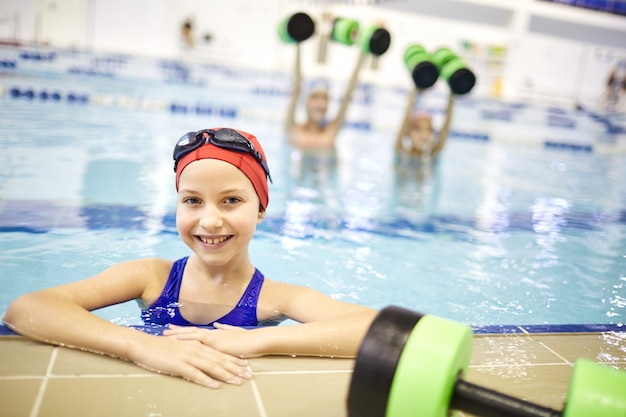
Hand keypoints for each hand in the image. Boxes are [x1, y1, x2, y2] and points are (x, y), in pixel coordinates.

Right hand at [129, 332, 251, 388]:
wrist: (144, 345)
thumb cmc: (162, 347)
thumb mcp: (182, 347)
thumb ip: (194, 351)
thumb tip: (204, 357)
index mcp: (198, 344)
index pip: (220, 353)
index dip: (234, 359)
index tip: (246, 365)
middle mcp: (196, 349)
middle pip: (220, 360)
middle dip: (236, 368)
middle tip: (249, 375)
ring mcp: (188, 356)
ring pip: (212, 367)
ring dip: (226, 375)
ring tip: (238, 381)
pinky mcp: (179, 365)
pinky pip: (196, 374)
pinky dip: (207, 380)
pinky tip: (216, 386)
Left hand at [163, 323, 263, 357]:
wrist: (259, 341)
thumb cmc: (250, 341)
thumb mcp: (236, 335)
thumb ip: (226, 330)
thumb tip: (217, 325)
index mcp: (217, 334)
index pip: (197, 332)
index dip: (185, 331)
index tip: (173, 329)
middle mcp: (213, 334)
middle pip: (192, 332)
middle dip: (177, 332)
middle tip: (164, 330)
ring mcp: (215, 338)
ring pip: (193, 334)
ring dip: (179, 334)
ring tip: (166, 334)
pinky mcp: (217, 343)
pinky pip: (200, 340)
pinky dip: (188, 338)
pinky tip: (178, 339)